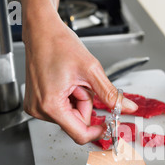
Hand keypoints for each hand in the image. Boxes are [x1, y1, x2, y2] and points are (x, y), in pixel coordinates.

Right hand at [22, 4, 136, 144]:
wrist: (42, 30)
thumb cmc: (58, 44)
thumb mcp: (92, 71)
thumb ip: (111, 94)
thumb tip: (127, 108)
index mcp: (51, 105)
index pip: (79, 135)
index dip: (97, 131)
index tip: (107, 125)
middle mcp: (40, 109)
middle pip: (77, 123)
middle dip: (86, 104)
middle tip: (81, 84)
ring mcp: (37, 106)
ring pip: (71, 115)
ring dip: (78, 100)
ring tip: (71, 80)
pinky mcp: (38, 102)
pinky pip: (63, 108)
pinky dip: (70, 98)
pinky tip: (65, 82)